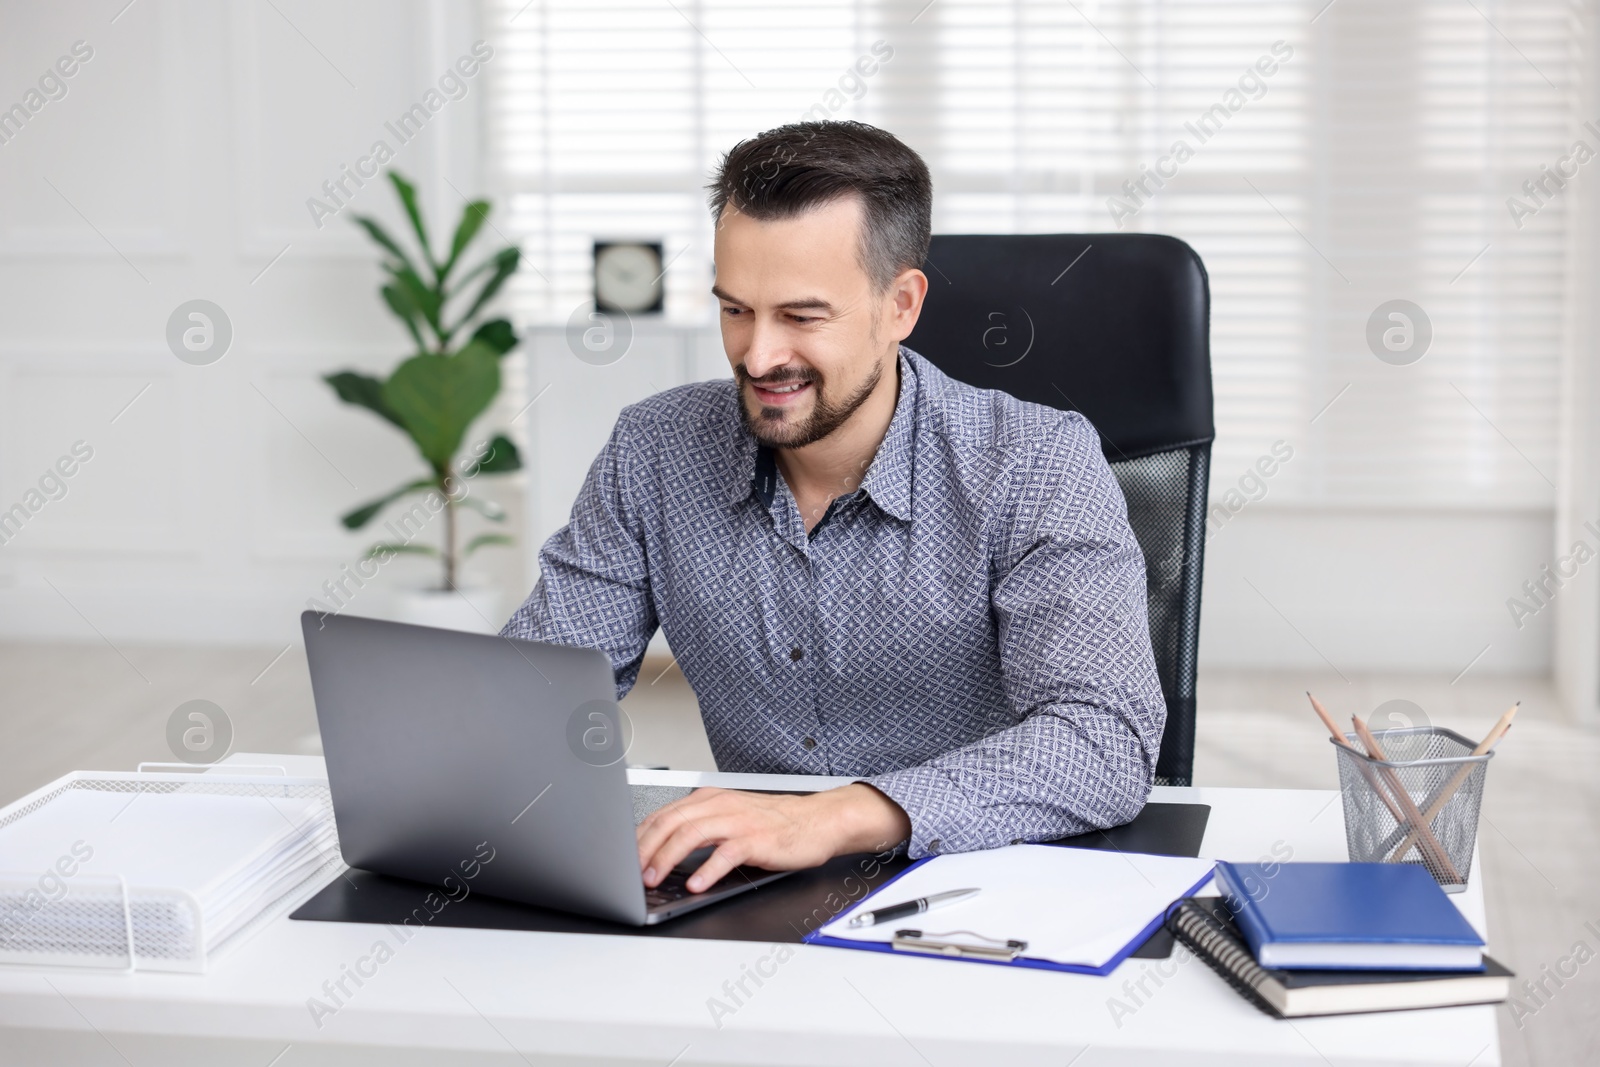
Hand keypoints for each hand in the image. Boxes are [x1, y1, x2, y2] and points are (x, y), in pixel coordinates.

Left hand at [635, 783, 910, 893]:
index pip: (663, 815)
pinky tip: (696, 884)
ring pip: (690, 834)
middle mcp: (720, 805)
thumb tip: (665, 855)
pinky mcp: (757, 839)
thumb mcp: (732, 819)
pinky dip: (707, 871)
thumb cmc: (776, 823)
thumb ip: (702, 831)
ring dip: (666, 858)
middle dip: (644, 849)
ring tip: (654, 879)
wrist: (819, 821)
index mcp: (710, 799)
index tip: (623, 859)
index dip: (638, 838)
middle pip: (669, 823)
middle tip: (630, 873)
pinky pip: (725, 854)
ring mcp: (738, 821)